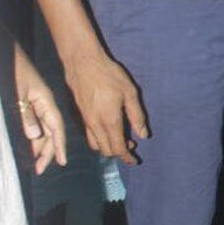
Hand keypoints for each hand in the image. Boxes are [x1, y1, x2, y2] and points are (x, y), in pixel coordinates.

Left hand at [12, 44, 67, 175]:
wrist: (5, 54)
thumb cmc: (13, 70)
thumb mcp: (18, 93)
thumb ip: (26, 115)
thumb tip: (34, 137)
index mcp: (45, 101)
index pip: (56, 127)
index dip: (59, 145)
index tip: (62, 162)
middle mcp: (43, 104)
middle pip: (50, 132)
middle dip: (46, 152)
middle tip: (38, 170)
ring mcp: (35, 104)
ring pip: (41, 130)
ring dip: (38, 147)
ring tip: (32, 164)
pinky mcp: (27, 104)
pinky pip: (32, 124)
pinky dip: (31, 137)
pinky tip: (27, 146)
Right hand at [64, 46, 148, 164]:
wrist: (82, 63)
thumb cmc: (108, 75)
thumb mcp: (130, 92)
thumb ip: (137, 116)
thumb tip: (143, 135)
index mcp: (109, 121)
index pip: (118, 149)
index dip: (127, 158)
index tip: (135, 161)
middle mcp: (95, 125)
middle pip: (106, 151)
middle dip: (119, 153)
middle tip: (130, 145)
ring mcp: (85, 121)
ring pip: (96, 145)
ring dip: (108, 147)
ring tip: (120, 137)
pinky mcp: (80, 115)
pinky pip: (89, 136)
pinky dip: (99, 140)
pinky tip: (107, 129)